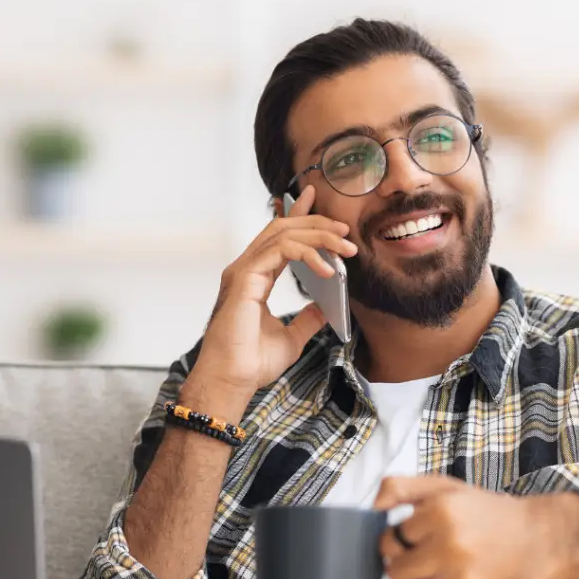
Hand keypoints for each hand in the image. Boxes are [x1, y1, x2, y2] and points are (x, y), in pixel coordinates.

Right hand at [188, 185, 356, 409]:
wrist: (233, 380)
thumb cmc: (251, 363)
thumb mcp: (291, 338)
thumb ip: (306, 319)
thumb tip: (325, 308)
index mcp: (253, 278)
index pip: (278, 237)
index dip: (296, 215)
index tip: (312, 199)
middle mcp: (246, 269)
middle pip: (282, 228)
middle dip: (315, 222)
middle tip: (344, 230)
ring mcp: (243, 272)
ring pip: (283, 234)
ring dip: (318, 236)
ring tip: (345, 247)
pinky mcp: (245, 279)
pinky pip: (280, 251)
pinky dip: (307, 254)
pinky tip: (327, 269)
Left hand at [373, 475, 578, 578]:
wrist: (542, 540)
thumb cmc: (489, 514)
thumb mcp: (446, 487)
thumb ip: (404, 488)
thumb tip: (373, 506)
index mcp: (440, 510)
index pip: (390, 536)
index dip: (395, 541)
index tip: (406, 542)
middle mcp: (448, 543)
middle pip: (393, 567)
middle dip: (399, 566)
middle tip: (416, 563)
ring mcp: (458, 576)